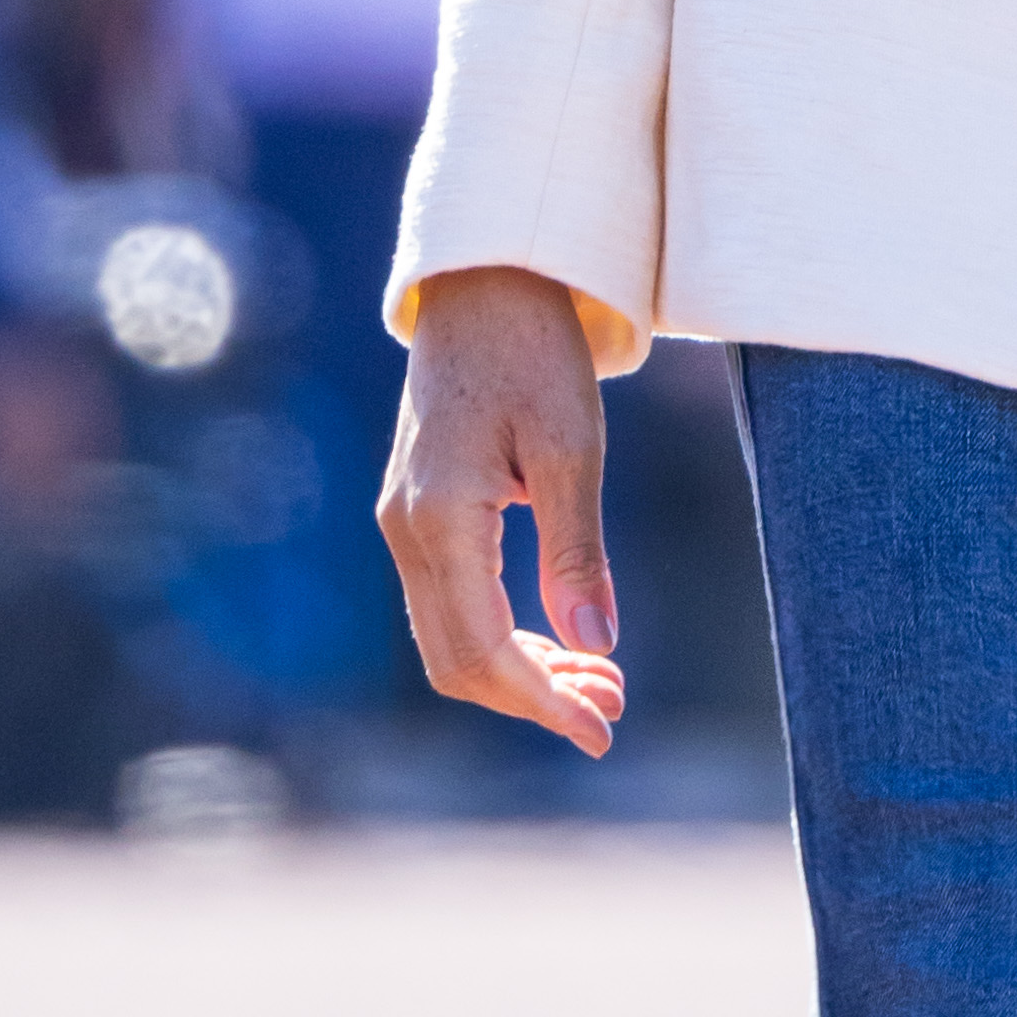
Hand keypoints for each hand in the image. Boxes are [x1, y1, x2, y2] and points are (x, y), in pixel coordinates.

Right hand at [380, 264, 624, 750]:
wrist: (485, 286)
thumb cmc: (534, 353)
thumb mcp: (572, 449)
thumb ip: (577, 552)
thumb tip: (598, 648)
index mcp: (440, 520)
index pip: (485, 650)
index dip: (544, 703)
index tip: (604, 730)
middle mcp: (405, 531)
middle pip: (457, 663)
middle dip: (535, 698)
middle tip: (613, 707)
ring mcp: (403, 525)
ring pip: (450, 640)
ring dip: (521, 674)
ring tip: (601, 680)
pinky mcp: (417, 515)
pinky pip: (450, 605)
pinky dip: (503, 636)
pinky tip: (561, 637)